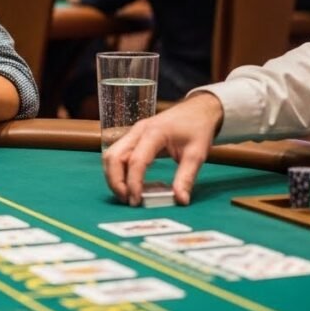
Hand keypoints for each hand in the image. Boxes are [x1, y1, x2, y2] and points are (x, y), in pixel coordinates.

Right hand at [103, 92, 222, 205]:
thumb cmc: (197, 128)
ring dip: (113, 176)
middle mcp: (138, 131)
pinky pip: (117, 153)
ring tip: (125, 194)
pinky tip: (128, 182)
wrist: (198, 109)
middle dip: (115, 181)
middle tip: (127, 200)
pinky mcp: (133, 137)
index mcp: (154, 133)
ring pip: (111, 155)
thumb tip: (180, 200)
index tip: (137, 201)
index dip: (133, 183)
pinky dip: (117, 170)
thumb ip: (186, 177)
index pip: (135, 160)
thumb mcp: (197, 154)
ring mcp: (133, 133)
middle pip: (114, 156)